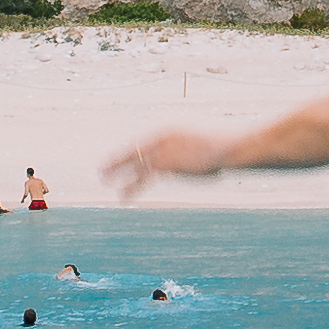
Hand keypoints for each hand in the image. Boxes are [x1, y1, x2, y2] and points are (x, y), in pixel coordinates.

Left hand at [105, 129, 225, 199]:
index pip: (144, 142)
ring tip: (103, 179)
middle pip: (133, 149)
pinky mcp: (165, 165)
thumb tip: (200, 161)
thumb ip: (192, 155)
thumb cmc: (223, 150)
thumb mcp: (204, 148)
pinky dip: (131, 187)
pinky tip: (123, 196)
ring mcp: (162, 151)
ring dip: (116, 171)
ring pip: (133, 162)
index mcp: (170, 132)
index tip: (120, 159)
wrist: (228, 148)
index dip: (131, 152)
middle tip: (101, 168)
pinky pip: (142, 178)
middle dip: (116, 159)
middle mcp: (162, 139)